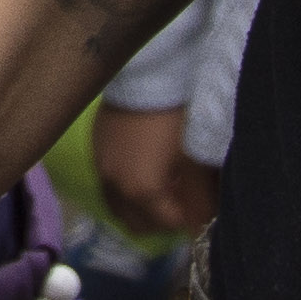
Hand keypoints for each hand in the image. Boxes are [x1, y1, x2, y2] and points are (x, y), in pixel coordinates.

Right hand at [96, 103, 219, 237]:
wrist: (147, 74)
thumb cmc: (176, 117)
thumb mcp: (196, 159)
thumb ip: (201, 199)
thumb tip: (204, 224)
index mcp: (142, 192)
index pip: (170, 225)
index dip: (191, 220)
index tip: (204, 208)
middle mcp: (115, 187)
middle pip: (139, 225)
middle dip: (163, 220)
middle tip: (182, 200)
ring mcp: (101, 168)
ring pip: (120, 208)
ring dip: (141, 207)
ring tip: (163, 186)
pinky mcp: (95, 150)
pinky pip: (109, 185)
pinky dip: (126, 188)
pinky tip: (144, 167)